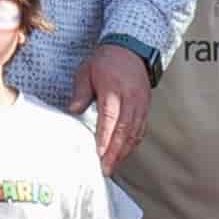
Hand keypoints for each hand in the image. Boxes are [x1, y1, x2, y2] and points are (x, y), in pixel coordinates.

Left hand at [76, 42, 151, 169]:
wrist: (131, 49)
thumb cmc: (106, 61)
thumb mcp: (86, 72)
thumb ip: (80, 92)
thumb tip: (73, 110)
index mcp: (114, 89)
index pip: (110, 118)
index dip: (105, 138)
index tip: (99, 154)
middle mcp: (130, 99)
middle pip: (124, 130)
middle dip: (115, 152)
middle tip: (106, 169)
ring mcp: (141, 104)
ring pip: (134, 133)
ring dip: (124, 151)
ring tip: (113, 166)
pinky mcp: (146, 107)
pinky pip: (141, 129)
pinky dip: (133, 143)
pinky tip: (124, 153)